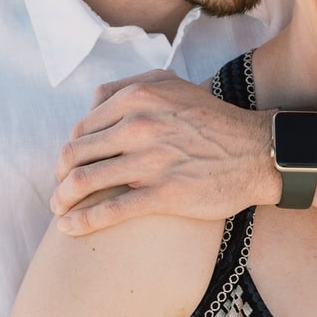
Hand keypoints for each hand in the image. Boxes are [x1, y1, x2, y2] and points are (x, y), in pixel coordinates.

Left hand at [51, 72, 276, 235]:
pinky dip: (82, 221)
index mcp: (137, 97)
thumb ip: (131, 87)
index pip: (82, 128)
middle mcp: (139, 125)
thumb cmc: (214, 122)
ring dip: (63, 200)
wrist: (257, 153)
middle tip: (60, 193)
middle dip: (60, 177)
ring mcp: (150, 160)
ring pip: (84, 181)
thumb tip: (93, 103)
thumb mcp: (173, 86)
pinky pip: (110, 210)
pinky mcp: (164, 194)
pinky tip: (69, 229)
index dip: (69, 151)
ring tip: (60, 212)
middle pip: (75, 155)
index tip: (69, 168)